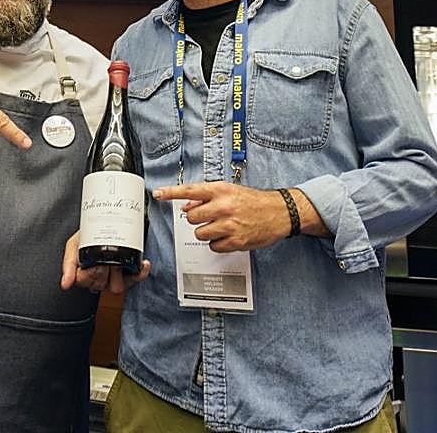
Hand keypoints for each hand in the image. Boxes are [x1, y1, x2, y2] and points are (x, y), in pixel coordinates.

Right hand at [60, 230, 150, 293]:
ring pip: (116, 287)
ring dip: (117, 273)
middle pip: (99, 286)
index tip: (92, 263)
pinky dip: (140, 272)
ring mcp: (115, 277)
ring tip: (116, 260)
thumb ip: (68, 265)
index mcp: (84, 275)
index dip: (87, 274)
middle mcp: (100, 279)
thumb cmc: (87, 235)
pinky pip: (136, 278)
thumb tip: (65, 285)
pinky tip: (143, 263)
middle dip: (101, 270)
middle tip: (103, 258)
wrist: (106, 221)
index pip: (83, 283)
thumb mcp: (73, 246)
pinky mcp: (130, 273)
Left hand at [152, 182, 292, 251]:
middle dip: (196, 219)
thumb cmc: (253, 200)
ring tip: (221, 226)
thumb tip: (186, 205)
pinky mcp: (236, 241)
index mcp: (221, 190)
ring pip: (200, 234)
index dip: (171, 192)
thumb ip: (207, 197)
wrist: (279, 211)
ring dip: (206, 232)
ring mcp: (229, 225)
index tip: (157, 193)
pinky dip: (217, 243)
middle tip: (209, 217)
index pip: (190, 190)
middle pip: (191, 217)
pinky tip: (228, 236)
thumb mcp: (230, 191)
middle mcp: (223, 206)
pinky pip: (213, 246)